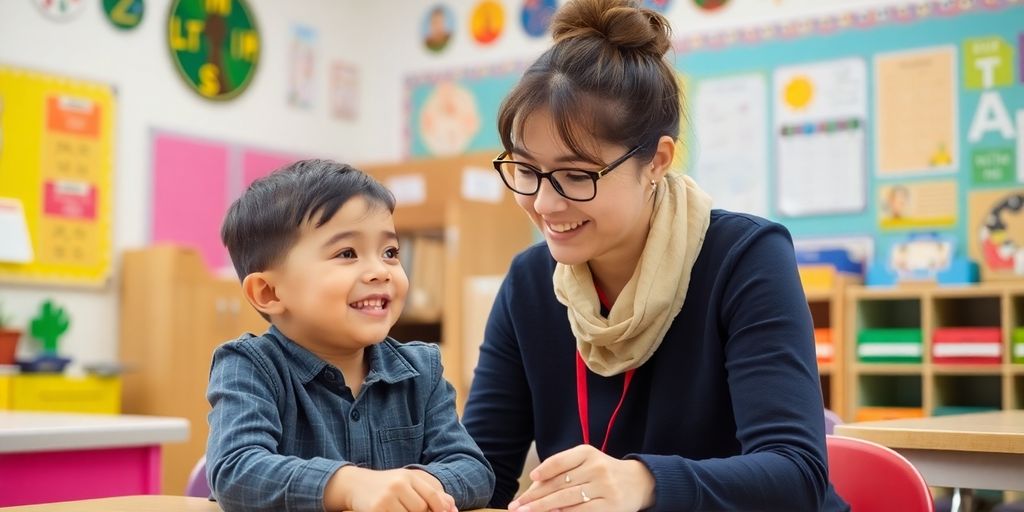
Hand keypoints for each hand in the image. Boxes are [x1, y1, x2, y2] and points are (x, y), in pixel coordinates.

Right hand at [326, 466, 456, 511]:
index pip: (432, 495)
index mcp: (409, 475)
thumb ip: (431, 492)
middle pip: (421, 508)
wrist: (355, 484)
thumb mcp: (408, 483)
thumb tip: (452, 507)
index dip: (441, 508)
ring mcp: (386, 496)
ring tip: (398, 509)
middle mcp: (398, 483)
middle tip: (410, 508)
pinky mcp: (376, 508)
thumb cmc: (386, 486)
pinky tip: (390, 511)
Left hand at [508, 444, 654, 511]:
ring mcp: (604, 488)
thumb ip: (563, 470)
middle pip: (559, 484)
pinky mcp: (610, 507)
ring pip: (567, 500)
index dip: (544, 470)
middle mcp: (596, 468)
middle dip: (535, 497)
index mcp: (588, 453)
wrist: (638, 482)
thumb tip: (534, 488)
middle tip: (517, 506)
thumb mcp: (587, 462)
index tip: (531, 479)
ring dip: (543, 508)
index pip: (560, 461)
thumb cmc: (603, 472)